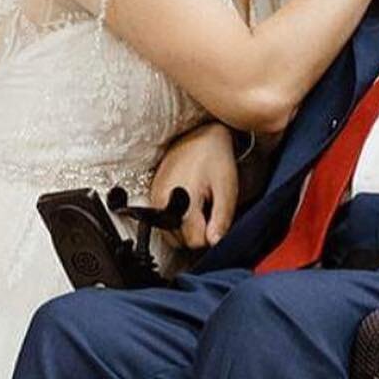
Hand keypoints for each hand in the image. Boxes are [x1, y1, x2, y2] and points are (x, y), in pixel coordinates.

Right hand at [150, 120, 237, 249]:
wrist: (201, 136)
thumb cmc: (215, 158)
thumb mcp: (226, 189)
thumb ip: (221, 219)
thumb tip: (215, 242)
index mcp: (181, 202)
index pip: (194, 242)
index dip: (209, 235)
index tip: (215, 220)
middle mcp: (162, 203)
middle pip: (180, 241)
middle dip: (197, 232)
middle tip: (208, 210)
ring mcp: (154, 199)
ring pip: (170, 234)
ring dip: (186, 228)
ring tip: (198, 206)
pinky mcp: (151, 195)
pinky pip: (163, 222)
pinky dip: (176, 219)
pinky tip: (187, 203)